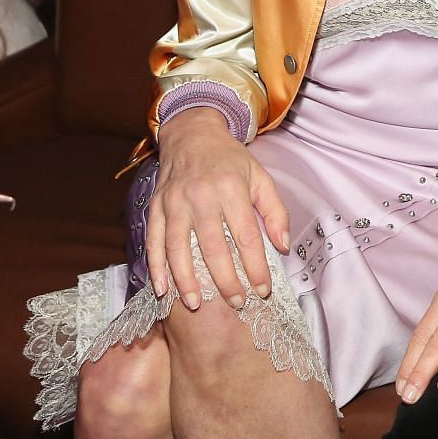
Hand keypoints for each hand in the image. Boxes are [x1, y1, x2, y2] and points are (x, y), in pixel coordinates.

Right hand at [147, 109, 288, 311]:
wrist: (192, 134)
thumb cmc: (230, 160)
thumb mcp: (261, 177)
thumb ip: (275, 211)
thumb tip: (283, 247)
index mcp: (231, 188)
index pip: (246, 237)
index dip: (256, 267)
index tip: (263, 290)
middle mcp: (201, 196)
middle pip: (213, 248)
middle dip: (225, 281)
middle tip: (236, 303)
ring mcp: (174, 202)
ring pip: (179, 248)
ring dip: (186, 280)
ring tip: (197, 304)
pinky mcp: (156, 206)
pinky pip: (154, 241)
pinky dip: (156, 267)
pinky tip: (162, 289)